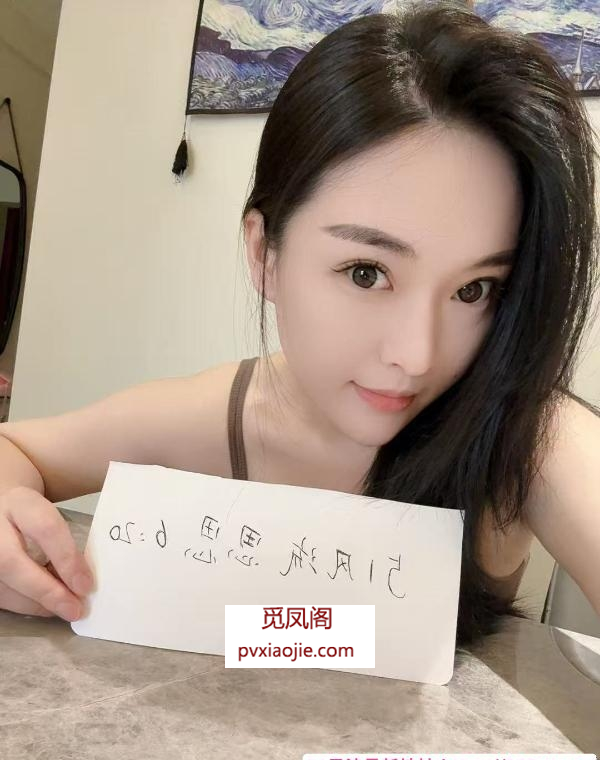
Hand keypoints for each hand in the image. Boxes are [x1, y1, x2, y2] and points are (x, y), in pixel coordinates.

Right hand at [0, 486, 92, 619]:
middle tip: (74, 608)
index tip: (86, 585)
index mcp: (19, 502)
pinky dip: (24, 606)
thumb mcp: (51, 511)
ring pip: (2, 586)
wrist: (1, 507)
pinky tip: (45, 606)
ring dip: (35, 604)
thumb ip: (68, 539)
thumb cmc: (31, 513)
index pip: (45, 528)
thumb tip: (86, 577)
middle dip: (45, 590)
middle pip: (10, 562)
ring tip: (65, 608)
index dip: (67, 559)